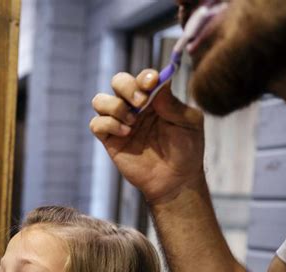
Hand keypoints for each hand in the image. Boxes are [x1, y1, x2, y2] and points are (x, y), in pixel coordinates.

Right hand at [90, 69, 204, 204]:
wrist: (176, 180)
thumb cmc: (186, 150)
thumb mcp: (189, 123)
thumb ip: (173, 103)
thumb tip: (158, 83)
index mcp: (155, 99)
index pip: (142, 77)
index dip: (144, 76)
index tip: (152, 83)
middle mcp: (135, 108)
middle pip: (118, 81)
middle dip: (127, 87)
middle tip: (141, 102)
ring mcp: (121, 123)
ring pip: (100, 100)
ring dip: (115, 106)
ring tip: (132, 121)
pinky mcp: (111, 141)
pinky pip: (96, 124)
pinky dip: (108, 124)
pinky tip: (126, 133)